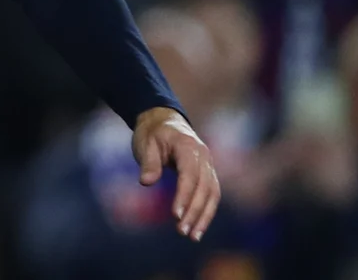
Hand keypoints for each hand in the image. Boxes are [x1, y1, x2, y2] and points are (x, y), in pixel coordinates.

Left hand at [133, 107, 219, 240]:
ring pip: (213, 194)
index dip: (184, 196)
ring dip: (204, 216)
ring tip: (193, 236)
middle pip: (204, 188)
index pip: (189, 175)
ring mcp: (209, 165)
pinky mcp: (208, 173)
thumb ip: (148, 163)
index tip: (175, 215)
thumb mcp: (145, 143)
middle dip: (195, 211)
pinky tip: (198, 227)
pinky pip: (212, 194)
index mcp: (188, 147)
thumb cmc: (152, 133)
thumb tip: (146, 182)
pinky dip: (207, 211)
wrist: (163, 120)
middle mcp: (204, 156)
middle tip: (182, 232)